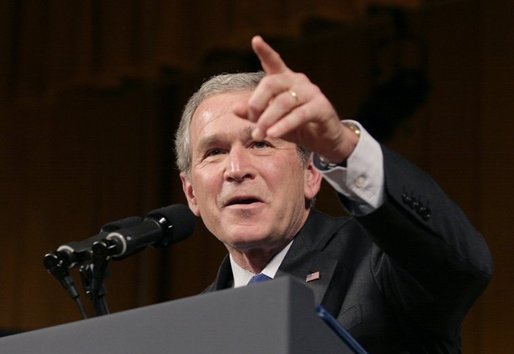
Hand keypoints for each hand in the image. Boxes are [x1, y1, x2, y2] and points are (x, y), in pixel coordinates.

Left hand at [234, 35, 357, 162]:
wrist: (323, 141)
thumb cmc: (296, 127)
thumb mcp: (272, 122)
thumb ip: (254, 115)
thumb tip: (234, 109)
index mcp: (285, 80)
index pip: (274, 62)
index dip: (265, 51)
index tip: (256, 41)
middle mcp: (298, 81)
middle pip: (271, 84)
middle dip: (256, 103)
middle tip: (251, 121)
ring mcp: (311, 93)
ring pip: (283, 102)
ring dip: (267, 120)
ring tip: (259, 134)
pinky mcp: (321, 108)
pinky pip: (299, 115)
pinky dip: (284, 125)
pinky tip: (273, 134)